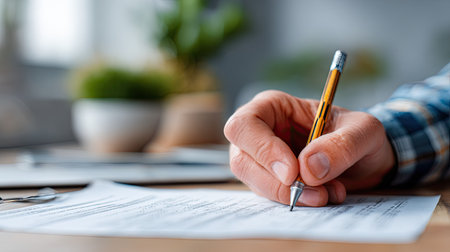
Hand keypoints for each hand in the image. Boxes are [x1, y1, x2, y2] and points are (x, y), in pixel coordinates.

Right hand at [224, 90, 394, 206]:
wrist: (365, 160)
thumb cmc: (357, 134)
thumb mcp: (364, 131)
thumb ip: (342, 144)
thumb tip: (308, 168)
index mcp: (272, 107)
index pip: (244, 125)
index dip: (262, 149)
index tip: (292, 171)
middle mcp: (259, 133)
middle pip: (242, 160)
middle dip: (277, 183)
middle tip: (315, 193)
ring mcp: (260, 160)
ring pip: (255, 183)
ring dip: (290, 195)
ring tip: (326, 193)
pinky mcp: (269, 182)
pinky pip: (270, 198)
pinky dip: (296, 202)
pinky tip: (322, 195)